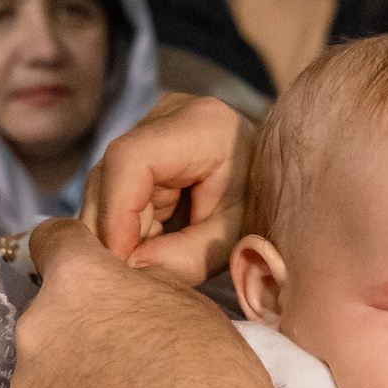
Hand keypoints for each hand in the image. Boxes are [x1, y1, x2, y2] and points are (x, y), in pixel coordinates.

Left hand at [12, 219, 288, 387]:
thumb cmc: (215, 382)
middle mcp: (37, 327)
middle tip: (123, 352)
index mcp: (79, 283)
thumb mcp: (194, 307)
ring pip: (44, 364)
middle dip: (79, 324)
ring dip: (71, 373)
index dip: (76, 251)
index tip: (96, 273)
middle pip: (49, 310)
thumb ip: (143, 286)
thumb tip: (126, 285)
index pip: (52, 238)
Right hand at [78, 93, 254, 282]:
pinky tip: (147, 244)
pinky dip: (124, 224)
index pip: (131, 160)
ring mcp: (151, 126)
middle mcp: (169, 115)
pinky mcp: (142, 145)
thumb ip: (186, 256)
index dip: (116, 213)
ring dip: (117, 230)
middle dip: (114, 230)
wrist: (282, 183)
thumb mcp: (234, 238)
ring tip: (148, 257)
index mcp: (202, 126)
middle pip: (109, 174)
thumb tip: (132, 268)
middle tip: (134, 272)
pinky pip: (113, 189)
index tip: (123, 260)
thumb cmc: (266, 207)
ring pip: (104, 185)